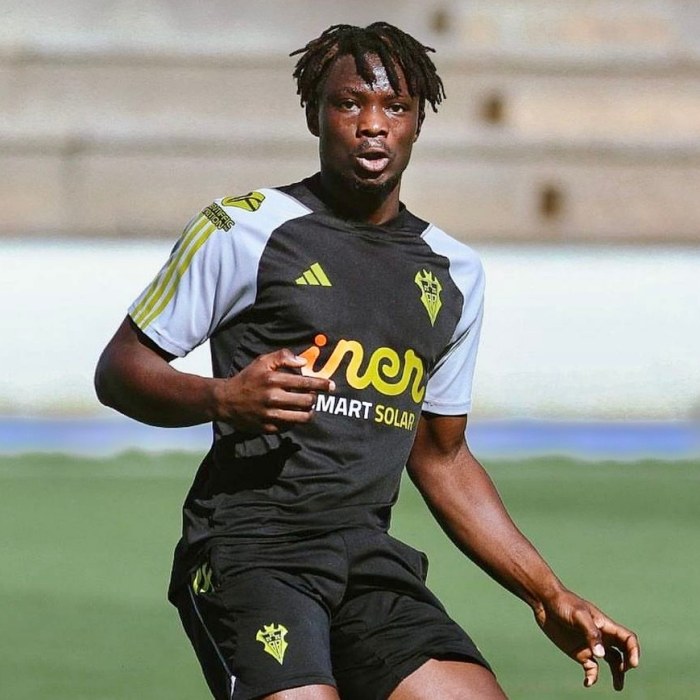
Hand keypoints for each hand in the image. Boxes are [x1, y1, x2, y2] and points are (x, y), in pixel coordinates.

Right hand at [217, 348, 334, 432]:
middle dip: (314, 398)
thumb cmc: (247, 378)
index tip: (331, 386)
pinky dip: (294, 421)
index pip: (305, 382)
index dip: (321, 384)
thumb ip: (283, 357)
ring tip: (308, 408)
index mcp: (273, 380)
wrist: (225, 401)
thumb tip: (303, 362)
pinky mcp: (267, 427)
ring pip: (301, 417)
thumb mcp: (262, 361)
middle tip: (313, 397)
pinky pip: (289, 427)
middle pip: (307, 401)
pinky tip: (292, 415)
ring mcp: (270, 414)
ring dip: (309, 412)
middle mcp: (273, 397)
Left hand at [534, 589, 639, 690]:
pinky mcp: (579, 652)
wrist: (544, 603)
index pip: (628, 639)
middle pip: (623, 652)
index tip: (632, 664)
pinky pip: (591, 668)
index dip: (634, 651)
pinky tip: (587, 682)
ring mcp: (590, 645)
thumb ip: (591, 633)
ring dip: (617, 674)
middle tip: (624, 670)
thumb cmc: (564, 604)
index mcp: (605, 625)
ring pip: (611, 662)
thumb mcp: (579, 615)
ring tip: (617, 687)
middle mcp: (601, 637)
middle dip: (628, 663)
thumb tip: (602, 655)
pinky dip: (592, 677)